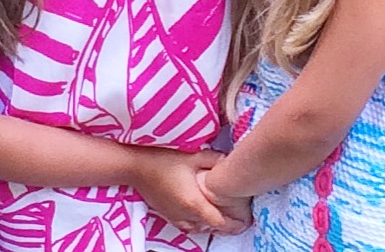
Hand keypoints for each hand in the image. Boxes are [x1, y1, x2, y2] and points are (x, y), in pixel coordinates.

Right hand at [130, 148, 246, 235]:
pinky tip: (203, 214)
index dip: (236, 223)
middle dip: (228, 224)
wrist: (136, 166)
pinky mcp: (168, 216)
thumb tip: (230, 162)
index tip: (247, 219)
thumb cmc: (164, 159)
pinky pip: (189, 226)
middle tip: (240, 216)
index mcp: (194, 203)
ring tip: (225, 216)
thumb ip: (213, 160)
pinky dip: (200, 223)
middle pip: (212, 227)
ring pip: (200, 228)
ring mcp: (176, 217)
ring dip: (213, 224)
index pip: (220, 222)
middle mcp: (186, 216)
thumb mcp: (192, 155)